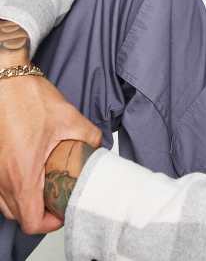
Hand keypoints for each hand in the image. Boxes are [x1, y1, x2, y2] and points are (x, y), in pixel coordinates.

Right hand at [0, 74, 102, 234]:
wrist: (4, 79)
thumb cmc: (28, 97)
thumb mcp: (69, 117)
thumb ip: (89, 136)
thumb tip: (99, 147)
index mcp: (22, 174)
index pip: (31, 221)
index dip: (51, 223)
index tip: (63, 210)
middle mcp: (2, 179)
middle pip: (18, 216)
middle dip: (40, 212)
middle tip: (59, 198)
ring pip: (6, 203)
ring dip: (26, 200)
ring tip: (47, 184)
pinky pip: (0, 187)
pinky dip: (15, 187)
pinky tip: (32, 170)